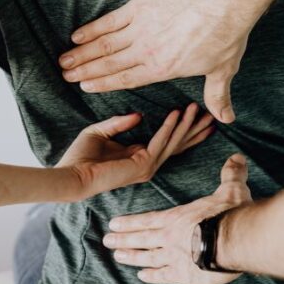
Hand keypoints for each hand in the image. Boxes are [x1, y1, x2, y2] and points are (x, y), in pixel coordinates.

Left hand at [58, 103, 213, 199]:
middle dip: (194, 129)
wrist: (71, 175)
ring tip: (197, 108)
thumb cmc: (80, 157)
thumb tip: (139, 114)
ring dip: (186, 124)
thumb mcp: (100, 132)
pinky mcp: (142, 165)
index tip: (196, 115)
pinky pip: (160, 141)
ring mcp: (147, 167)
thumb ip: (119, 123)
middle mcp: (147, 164)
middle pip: (178, 144)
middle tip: (211, 115)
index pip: (168, 143)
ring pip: (173, 142)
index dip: (183, 129)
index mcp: (139, 157)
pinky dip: (169, 126)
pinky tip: (176, 113)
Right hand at [59, 0, 260, 123]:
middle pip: (108, 64)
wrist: (223, 4)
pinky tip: (77, 34)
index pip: (125, 80)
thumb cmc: (224, 38)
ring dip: (82, 53)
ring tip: (64, 60)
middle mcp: (146, 52)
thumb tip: (226, 119)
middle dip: (84, 71)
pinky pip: (110, 21)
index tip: (85, 86)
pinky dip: (92, 28)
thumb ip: (217, 97)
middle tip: (66, 75)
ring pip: (104, 45)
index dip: (103, 84)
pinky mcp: (140, 8)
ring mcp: (141, 29)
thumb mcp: (222, 71)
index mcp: (161, 70)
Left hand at [104, 154, 251, 283]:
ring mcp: (174, 257)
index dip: (131, 222)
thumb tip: (237, 157)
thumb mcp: (232, 189)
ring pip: (147, 257)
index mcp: (178, 217)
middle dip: (123, 239)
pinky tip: (142, 276)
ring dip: (131, 257)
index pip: (148, 220)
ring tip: (117, 256)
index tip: (114, 223)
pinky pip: (163, 276)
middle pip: (142, 238)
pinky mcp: (183, 275)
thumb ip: (231, 174)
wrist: (236, 239)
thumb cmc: (232, 213)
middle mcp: (170, 237)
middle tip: (107, 240)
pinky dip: (152, 276)